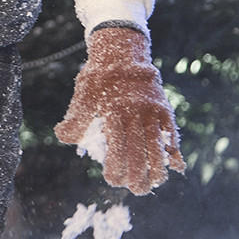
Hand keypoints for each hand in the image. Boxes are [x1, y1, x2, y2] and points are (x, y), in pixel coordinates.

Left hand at [54, 26, 185, 194]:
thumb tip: (62, 137)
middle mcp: (135, 112)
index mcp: (113, 111)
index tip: (112, 179)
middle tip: (134, 189)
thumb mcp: (83, 94)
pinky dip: (174, 151)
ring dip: (157, 169)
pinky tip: (176, 167)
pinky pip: (171, 133)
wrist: (122, 49)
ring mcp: (152, 111)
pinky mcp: (163, 107)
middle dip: (137, 175)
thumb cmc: (99, 76)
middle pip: (139, 152)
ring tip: (152, 184)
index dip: (115, 168)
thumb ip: (75, 118)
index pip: (116, 148)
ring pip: (157, 147)